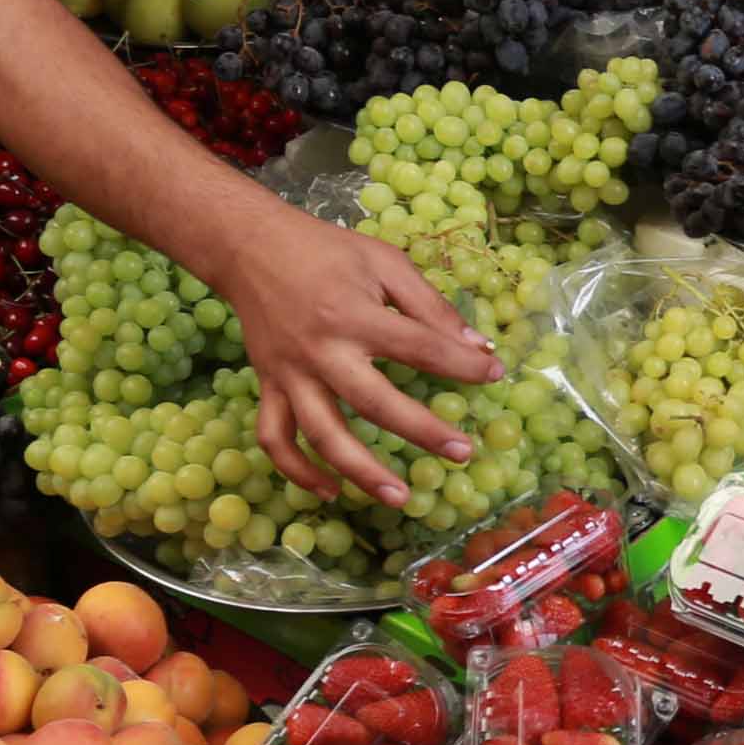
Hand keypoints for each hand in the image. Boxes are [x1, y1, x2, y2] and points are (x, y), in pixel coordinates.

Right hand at [210, 197, 502, 503]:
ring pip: (321, 434)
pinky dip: (297, 470)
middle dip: (421, 432)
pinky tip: (330, 491)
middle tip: (463, 453)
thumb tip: (477, 347)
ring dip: (359, 472)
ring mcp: (290, 374)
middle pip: (373, 403)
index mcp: (354, 316)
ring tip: (399, 497)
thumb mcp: (385, 262)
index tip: (493, 375)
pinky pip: (276, 437)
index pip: (420, 348)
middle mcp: (321, 352)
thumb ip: (431, 306)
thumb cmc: (326, 252)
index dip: (461, 364)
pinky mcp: (267, 385)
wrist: (250, 247)